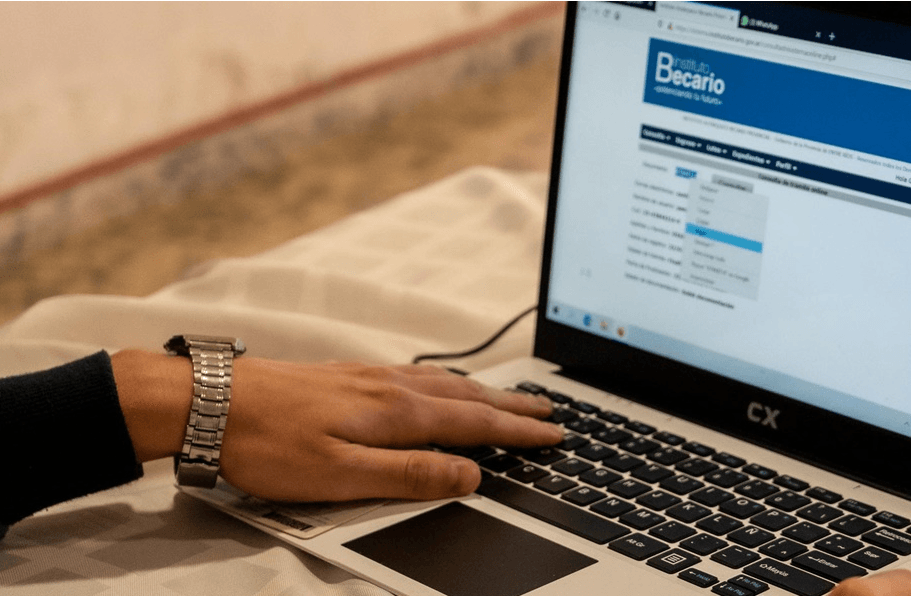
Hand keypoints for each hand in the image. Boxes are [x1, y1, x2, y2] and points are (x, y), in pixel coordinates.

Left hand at [112, 350, 561, 501]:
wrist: (210, 402)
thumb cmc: (268, 442)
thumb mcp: (341, 475)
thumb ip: (409, 475)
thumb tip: (469, 475)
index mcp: (395, 414)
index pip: (474, 423)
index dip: (517, 431)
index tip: (553, 434)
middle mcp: (389, 388)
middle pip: (467, 397)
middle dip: (512, 406)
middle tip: (550, 410)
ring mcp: (368, 377)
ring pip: (442, 383)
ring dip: (483, 391)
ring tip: (508, 397)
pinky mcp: (347, 375)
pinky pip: (415, 375)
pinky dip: (446, 381)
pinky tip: (438, 384)